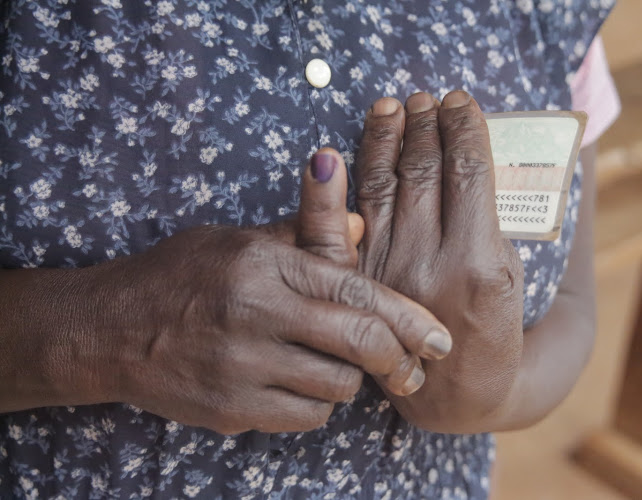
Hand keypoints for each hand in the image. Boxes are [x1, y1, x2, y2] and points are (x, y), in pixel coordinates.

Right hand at [90, 150, 450, 434]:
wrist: (109, 330)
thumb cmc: (178, 274)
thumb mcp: (238, 240)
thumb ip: (305, 235)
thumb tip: (364, 227)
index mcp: (263, 267)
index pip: (356, 292)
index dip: (408, 318)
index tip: (439, 337)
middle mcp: (255, 317)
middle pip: (359, 344)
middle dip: (398, 356)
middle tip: (414, 362)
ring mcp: (241, 370)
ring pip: (338, 388)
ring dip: (351, 377)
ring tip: (336, 361)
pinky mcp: (231, 411)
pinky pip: (305, 418)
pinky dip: (318, 404)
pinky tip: (303, 384)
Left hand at [354, 91, 524, 431]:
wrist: (457, 393)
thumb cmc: (497, 328)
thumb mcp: (512, 275)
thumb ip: (493, 219)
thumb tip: (472, 157)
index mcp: (479, 264)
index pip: (469, 174)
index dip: (463, 128)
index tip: (461, 100)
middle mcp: (429, 264)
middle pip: (425, 172)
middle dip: (427, 125)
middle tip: (429, 97)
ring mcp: (388, 271)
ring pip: (385, 186)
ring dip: (389, 139)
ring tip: (395, 106)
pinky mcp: (362, 278)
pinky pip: (348, 217)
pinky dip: (351, 176)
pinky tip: (350, 147)